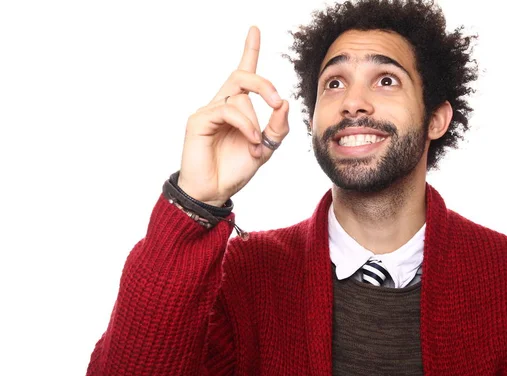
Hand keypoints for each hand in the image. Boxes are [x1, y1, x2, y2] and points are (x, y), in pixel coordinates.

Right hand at [178, 26, 288, 205]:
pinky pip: (229, 110)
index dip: (249, 50)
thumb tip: (285, 103)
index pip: (243, 73)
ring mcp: (209, 110)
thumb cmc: (235, 169)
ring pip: (239, 97)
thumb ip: (277, 128)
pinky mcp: (199, 120)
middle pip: (243, 75)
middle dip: (265, 84)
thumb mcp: (265, 148)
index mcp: (237, 108)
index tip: (255, 29)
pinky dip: (245, 125)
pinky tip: (249, 141)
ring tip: (255, 145)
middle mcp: (222, 104)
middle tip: (277, 101)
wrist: (215, 192)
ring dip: (255, 121)